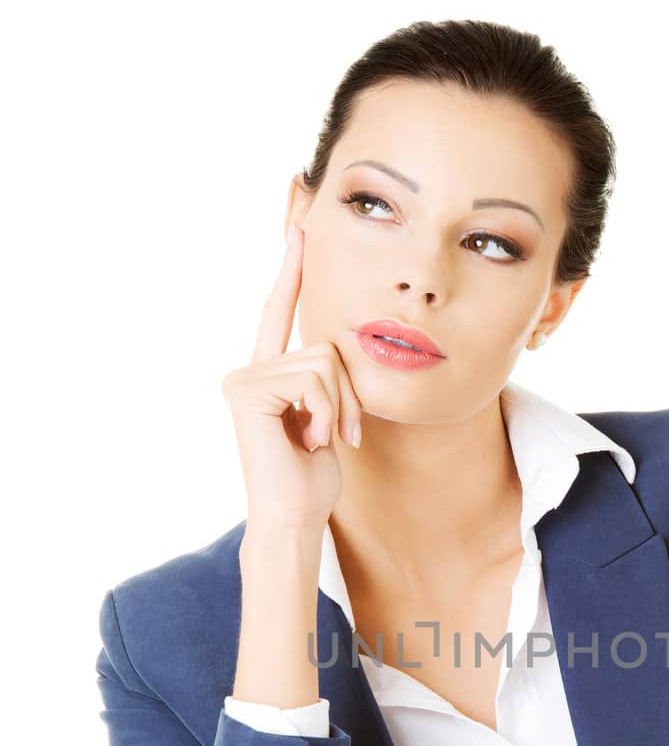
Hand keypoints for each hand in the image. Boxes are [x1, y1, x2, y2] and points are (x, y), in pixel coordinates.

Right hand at [220, 225, 363, 536]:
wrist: (293, 516)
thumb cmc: (311, 477)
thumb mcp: (328, 417)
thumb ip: (326, 380)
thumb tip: (338, 349)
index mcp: (267, 372)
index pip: (280, 313)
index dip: (291, 272)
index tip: (300, 229)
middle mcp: (248, 369)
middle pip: (325, 347)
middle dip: (347, 394)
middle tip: (340, 434)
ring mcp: (244, 378)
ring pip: (324, 362)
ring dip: (339, 407)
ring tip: (320, 440)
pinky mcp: (248, 391)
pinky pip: (313, 379)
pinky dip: (326, 413)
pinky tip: (308, 441)